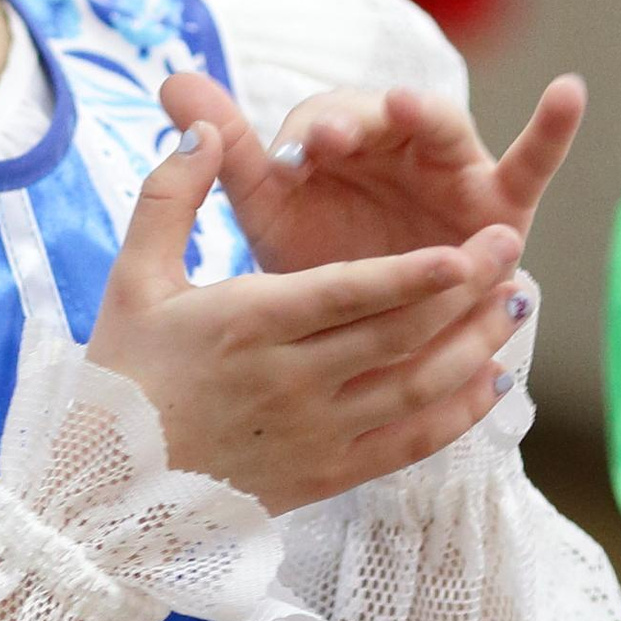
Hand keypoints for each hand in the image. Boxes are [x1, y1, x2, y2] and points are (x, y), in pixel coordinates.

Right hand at [87, 117, 523, 513]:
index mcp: (247, 323)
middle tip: (513, 250)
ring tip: (514, 306)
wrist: (106, 492)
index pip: (354, 293)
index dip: (420, 271)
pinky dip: (457, 414)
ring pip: (417, 387)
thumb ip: (171, 197)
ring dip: (475, 346)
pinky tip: (488, 382)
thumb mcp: (131, 278)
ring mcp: (315, 434)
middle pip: (401, 333)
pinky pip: (409, 444)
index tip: (471, 246)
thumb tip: (202, 129)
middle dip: (467, 290)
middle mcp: (291, 381)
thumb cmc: (121, 377)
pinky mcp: (327, 475)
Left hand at [159, 61, 584, 274]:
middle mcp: (397, 146)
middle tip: (327, 137)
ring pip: (442, 129)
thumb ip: (226, 148)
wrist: (370, 341)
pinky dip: (552, 130)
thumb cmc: (320, 266)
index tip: (287, 158)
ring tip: (403, 111)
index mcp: (341, 144)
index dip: (307, 135)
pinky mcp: (500, 208)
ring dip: (423, 118)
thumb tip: (171, 79)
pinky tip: (570, 91)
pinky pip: (532, 163)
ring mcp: (451, 171)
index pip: (323, 123)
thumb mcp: (270, 209)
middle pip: (381, 118)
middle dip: (355, 122)